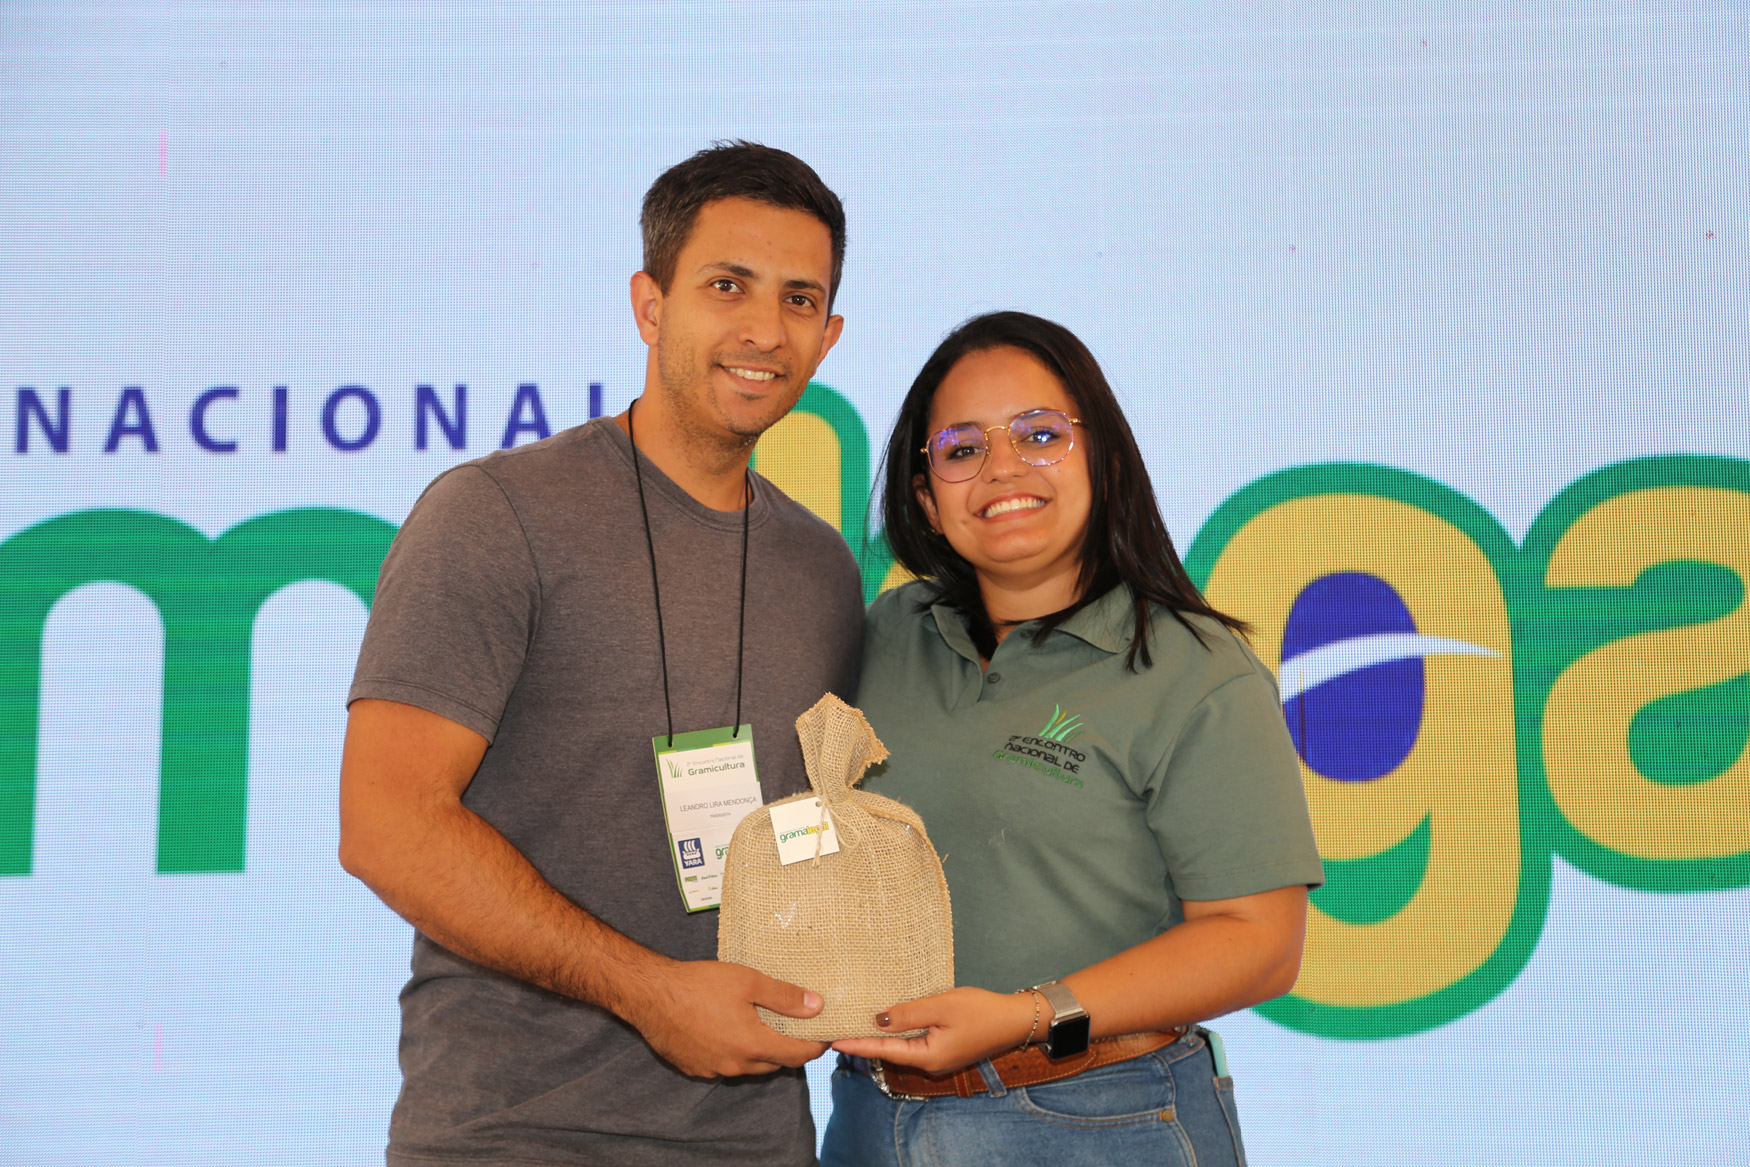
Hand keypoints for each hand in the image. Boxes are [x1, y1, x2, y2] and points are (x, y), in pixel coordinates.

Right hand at [619, 960, 829, 1077]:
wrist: (651, 994)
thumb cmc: (700, 984)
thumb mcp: (748, 981)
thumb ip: (785, 997)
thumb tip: (817, 1006)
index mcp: (753, 1045)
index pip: (797, 1056)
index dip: (816, 1046)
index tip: (826, 1036)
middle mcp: (735, 1065)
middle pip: (774, 1063)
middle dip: (788, 1047)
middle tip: (795, 1026)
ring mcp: (713, 1070)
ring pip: (748, 1066)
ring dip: (759, 1051)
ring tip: (761, 1025)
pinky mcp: (694, 1068)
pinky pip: (723, 1065)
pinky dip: (733, 1052)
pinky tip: (727, 1029)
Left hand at [830, 986, 1035, 1074]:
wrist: (1016, 1019)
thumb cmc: (981, 1011)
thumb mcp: (941, 1006)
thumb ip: (908, 1013)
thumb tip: (878, 1020)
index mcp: (928, 1056)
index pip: (884, 1050)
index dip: (858, 1044)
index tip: (834, 1041)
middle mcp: (931, 1061)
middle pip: (892, 1051)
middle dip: (866, 1040)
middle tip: (840, 1027)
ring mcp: (940, 1056)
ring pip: (904, 1046)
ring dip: (883, 1035)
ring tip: (858, 1022)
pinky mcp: (947, 1047)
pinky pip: (917, 1040)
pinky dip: (901, 1031)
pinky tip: (891, 1019)